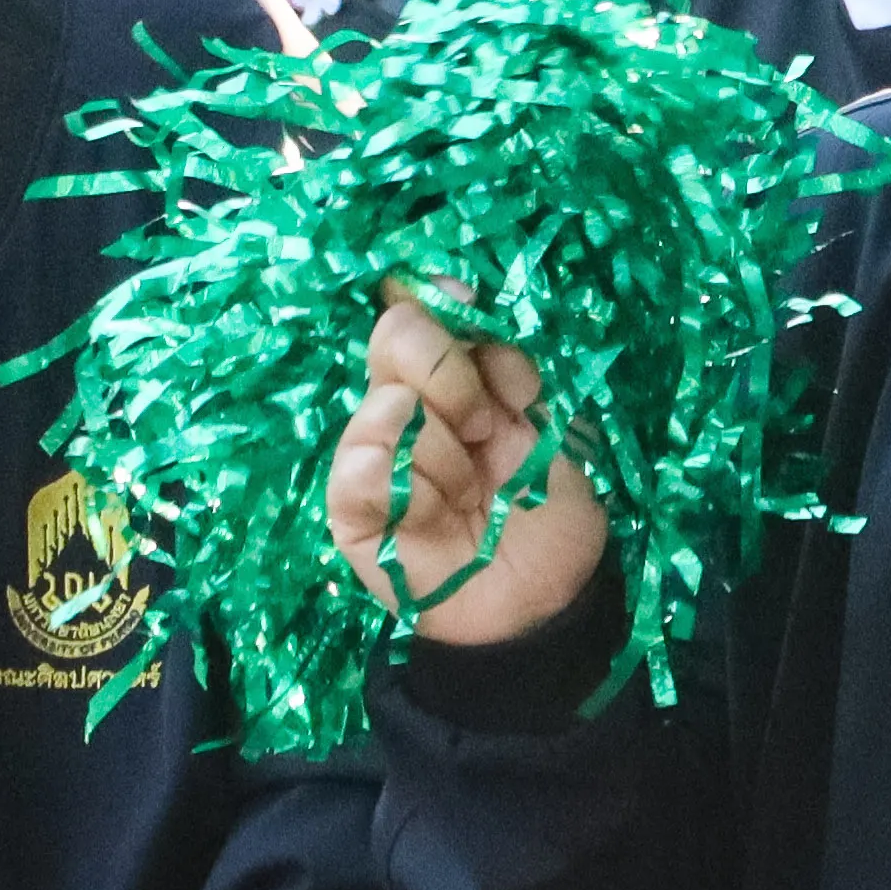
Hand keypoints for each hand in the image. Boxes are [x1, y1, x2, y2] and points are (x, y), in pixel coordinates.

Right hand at [324, 294, 609, 648]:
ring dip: (449, 456)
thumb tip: (458, 290)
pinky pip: (363, 466)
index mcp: (443, 378)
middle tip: (488, 432)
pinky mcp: (349, 508)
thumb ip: (502, 363)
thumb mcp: (539, 420)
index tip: (473, 320)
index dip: (444, 307)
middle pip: (396, 337)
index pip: (418, 310)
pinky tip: (437, 518)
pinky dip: (411, 488)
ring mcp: (368, 453)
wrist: (542, 599)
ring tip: (471, 495)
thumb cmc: (541, 508)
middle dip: (455, 378)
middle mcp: (399, 404)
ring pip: (391, 408)